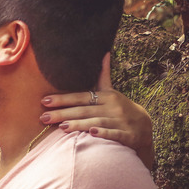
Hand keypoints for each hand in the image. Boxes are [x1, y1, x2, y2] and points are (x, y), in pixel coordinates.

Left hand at [40, 54, 155, 168]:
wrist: (145, 126)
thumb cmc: (122, 108)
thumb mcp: (112, 92)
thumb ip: (104, 75)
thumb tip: (104, 53)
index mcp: (106, 96)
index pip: (81, 97)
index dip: (63, 99)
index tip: (45, 100)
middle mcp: (111, 107)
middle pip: (84, 110)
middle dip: (63, 114)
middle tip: (44, 117)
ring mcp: (119, 121)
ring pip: (97, 121)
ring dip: (80, 124)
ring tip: (62, 127)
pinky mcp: (127, 134)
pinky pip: (114, 134)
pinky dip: (104, 133)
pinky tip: (93, 133)